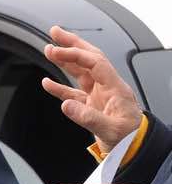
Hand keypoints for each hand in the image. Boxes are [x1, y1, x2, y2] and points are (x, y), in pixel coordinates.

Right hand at [42, 25, 142, 153]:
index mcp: (115, 88)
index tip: (56, 51)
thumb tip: (66, 105)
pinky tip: (47, 82)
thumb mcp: (111, 130)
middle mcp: (107, 88)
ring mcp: (98, 96)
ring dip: (65, 60)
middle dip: (72, 44)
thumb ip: (88, 117)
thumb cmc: (130, 139)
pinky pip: (71, 92)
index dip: (74, 54)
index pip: (94, 62)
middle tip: (55, 32)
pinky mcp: (90, 107)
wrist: (136, 151)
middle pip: (89, 59)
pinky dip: (58, 86)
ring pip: (80, 72)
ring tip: (49, 49)